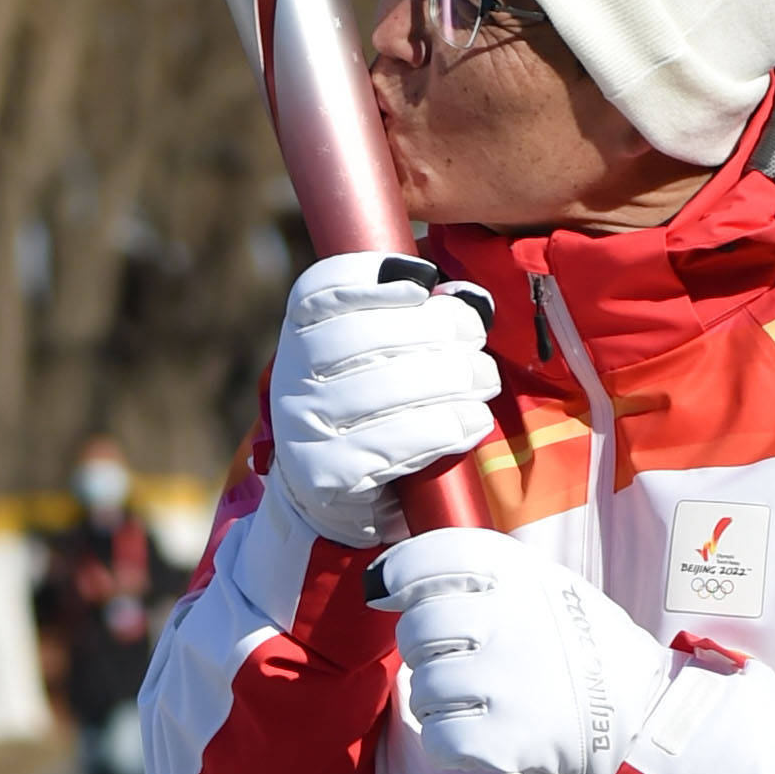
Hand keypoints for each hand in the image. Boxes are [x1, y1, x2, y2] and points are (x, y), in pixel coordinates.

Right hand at [269, 254, 497, 549]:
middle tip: (474, 338)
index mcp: (299, 336)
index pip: (319, 291)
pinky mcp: (325, 475)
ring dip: (451, 381)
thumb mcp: (377, 357)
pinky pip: (395, 443)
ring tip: (483, 382)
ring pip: (386, 388)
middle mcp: (291, 378)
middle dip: (436, 330)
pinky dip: (443, 428)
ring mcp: (303, 428)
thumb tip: (467, 298)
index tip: (423, 282)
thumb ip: (413, 318)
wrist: (333, 496)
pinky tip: (470, 421)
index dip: (371, 277)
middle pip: (365, 336)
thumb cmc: (371, 411)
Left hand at [371, 530, 669, 773]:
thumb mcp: (545, 586)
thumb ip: (477, 576)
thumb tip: (384, 584)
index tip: (389, 595)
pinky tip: (484, 735)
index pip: (425, 559)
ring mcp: (503, 679)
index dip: (398, 577)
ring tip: (485, 703)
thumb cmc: (584, 650)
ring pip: (421, 690)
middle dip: (427, 653)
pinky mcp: (502, 736)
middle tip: (463, 663)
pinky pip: (436, 738)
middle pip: (415, 630)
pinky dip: (451, 745)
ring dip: (441, 704)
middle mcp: (507, 618)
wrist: (644, 717)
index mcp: (517, 574)